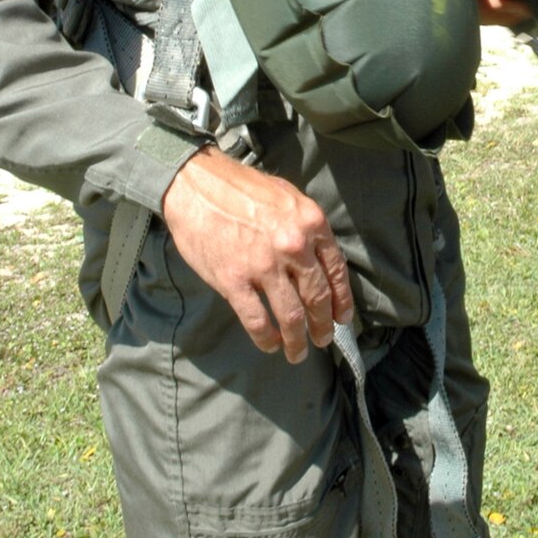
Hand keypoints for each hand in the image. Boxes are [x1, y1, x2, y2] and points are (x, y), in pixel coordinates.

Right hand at [162, 146, 353, 361]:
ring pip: (291, 316)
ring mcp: (264, 265)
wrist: (195, 185)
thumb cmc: (240, 188)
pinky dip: (267, 339)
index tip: (342, 317)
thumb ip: (306, 228)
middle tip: (323, 339)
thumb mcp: (287, 197)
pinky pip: (258, 321)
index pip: (336, 271)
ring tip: (298, 352)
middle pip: (317, 297)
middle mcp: (294, 246)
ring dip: (297, 340)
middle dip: (323, 324)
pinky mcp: (234, 281)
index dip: (342, 300)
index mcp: (311, 223)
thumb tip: (319, 260)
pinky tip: (270, 344)